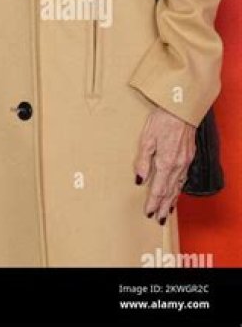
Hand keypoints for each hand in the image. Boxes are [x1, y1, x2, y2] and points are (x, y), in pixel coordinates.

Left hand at [134, 107, 196, 223]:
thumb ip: (143, 160)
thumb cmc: (161, 120)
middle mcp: (177, 166)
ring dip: (172, 200)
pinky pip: (183, 178)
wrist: (181, 110)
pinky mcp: (189, 156)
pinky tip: (176, 190)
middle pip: (170, 191)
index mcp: (165, 163)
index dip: (153, 202)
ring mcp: (185, 162)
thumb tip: (139, 179)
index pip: (158, 189)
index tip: (148, 212)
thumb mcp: (147, 138)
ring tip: (167, 211)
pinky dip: (179, 188)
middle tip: (159, 219)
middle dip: (163, 206)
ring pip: (178, 186)